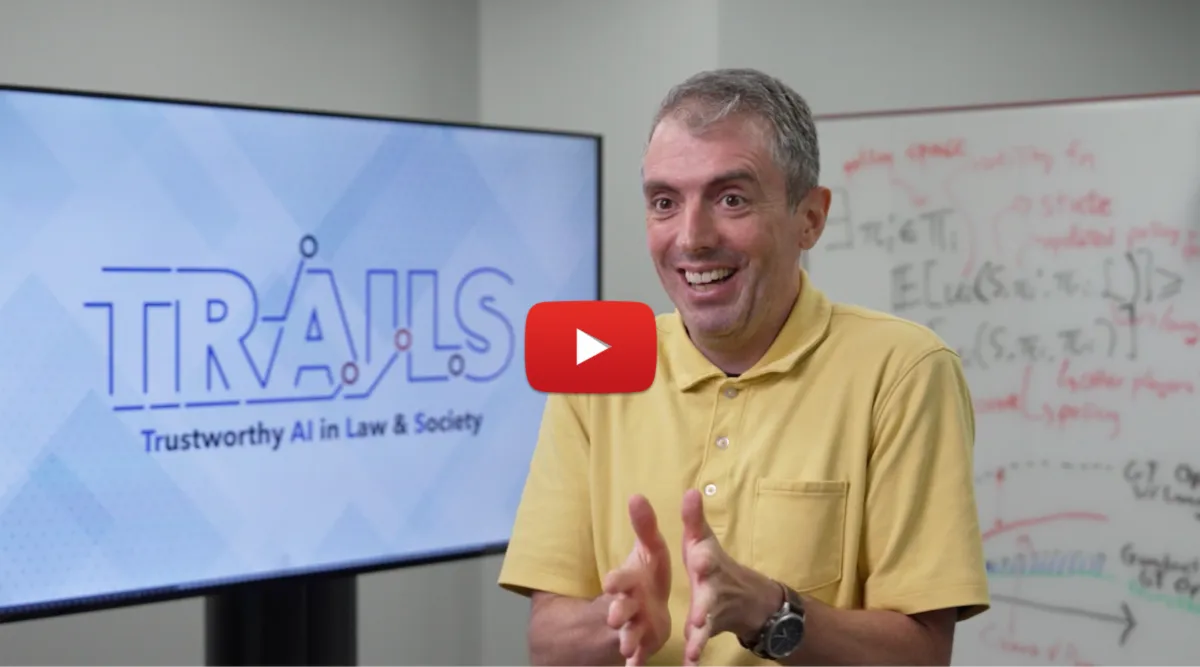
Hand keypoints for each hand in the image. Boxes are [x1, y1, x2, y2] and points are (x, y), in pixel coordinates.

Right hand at [602, 494, 672, 665]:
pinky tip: (635, 666)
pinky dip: (636, 661)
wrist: (648, 606)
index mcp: (629, 581)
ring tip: (625, 646)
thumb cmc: (647, 574)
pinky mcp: (642, 644)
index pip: (619, 579)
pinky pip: (638, 655)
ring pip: (627, 634)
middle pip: (619, 608)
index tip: (611, 583)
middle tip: (613, 616)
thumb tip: (636, 495)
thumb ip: (645, 526)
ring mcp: (633, 626)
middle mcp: (627, 604)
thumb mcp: (650, 549)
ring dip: (625, 639)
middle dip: (617, 611)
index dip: (616, 581)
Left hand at [680, 489, 782, 665]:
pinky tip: (690, 664)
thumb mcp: (703, 540)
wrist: (748, 599)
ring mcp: (713, 611)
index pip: (708, 559)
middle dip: (702, 606)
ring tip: (692, 648)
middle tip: (696, 617)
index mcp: (709, 563)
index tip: (699, 561)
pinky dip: (695, 654)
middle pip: (709, 597)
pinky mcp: (708, 630)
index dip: (704, 559)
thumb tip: (691, 490)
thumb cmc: (714, 564)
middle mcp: (713, 588)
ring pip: (705, 624)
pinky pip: (700, 643)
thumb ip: (694, 519)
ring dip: (699, 636)